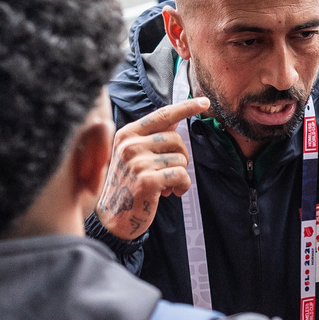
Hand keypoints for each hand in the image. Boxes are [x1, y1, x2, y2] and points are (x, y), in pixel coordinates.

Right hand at [96, 97, 209, 240]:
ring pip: (180, 159)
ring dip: (180, 175)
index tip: (204, 101)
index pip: (162, 115)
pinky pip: (181, 175)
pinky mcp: (147, 180)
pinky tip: (172, 193)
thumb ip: (152, 137)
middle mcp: (130, 145)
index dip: (185, 107)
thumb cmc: (128, 185)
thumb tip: (176, 119)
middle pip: (176, 139)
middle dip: (181, 157)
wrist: (114, 217)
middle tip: (170, 173)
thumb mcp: (134, 156)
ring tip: (166, 185)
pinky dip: (183, 186)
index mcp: (127, 134)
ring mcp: (137, 162)